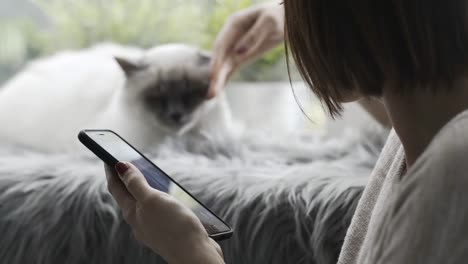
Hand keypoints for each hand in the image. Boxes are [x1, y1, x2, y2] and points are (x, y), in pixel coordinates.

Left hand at [105, 162, 223, 263]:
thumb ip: (136, 184)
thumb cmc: (174, 227)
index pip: (116, 188)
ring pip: (144, 205)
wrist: (194, 255)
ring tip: (146, 178)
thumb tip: (120, 166)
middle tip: (126, 164)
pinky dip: (159, 202)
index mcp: (132, 213)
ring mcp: (153, 228)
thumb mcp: (152, 200)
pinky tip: (168, 200)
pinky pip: (158, 213)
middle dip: (126, 180)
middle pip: (128, 196)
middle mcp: (139, 222)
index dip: (111, 171)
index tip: (108, 155)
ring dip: (144, 190)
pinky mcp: (167, 232)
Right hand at [208, 3, 284, 97]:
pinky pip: (231, 69)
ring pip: (224, 65)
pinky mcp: (242, 56)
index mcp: (234, 24)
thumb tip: (238, 52)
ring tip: (211, 96)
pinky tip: (219, 91)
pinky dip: (225, 79)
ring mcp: (236, 47)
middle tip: (212, 92)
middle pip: (220, 57)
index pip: (221, 45)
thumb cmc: (279, 15)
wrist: (286, 18)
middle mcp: (231, 37)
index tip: (213, 75)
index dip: (216, 60)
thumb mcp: (269, 22)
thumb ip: (254, 36)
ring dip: (218, 80)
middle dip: (215, 75)